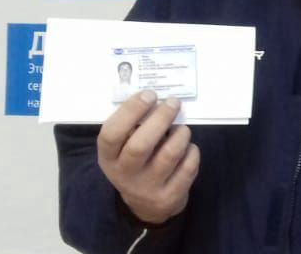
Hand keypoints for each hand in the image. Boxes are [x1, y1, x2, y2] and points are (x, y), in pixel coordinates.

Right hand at [96, 90, 199, 224]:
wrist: (147, 204)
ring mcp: (148, 188)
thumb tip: (156, 99)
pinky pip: (188, 166)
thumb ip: (134, 126)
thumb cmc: (137, 163)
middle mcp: (124, 175)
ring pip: (169, 154)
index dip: (130, 111)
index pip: (110, 134)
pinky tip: (187, 148)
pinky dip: (192, 151)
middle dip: (160, 118)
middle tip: (173, 103)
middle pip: (140, 145)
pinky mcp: (170, 196)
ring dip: (180, 134)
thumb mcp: (124, 149)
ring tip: (181, 128)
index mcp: (108, 158)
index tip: (149, 95)